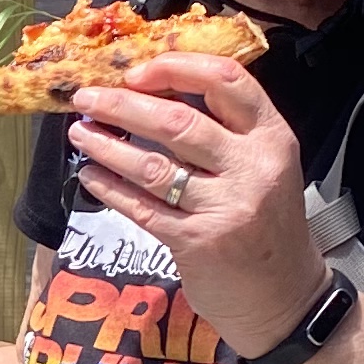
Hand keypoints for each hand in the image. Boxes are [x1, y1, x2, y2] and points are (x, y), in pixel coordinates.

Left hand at [66, 55, 327, 363]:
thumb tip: (152, 92)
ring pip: (153, 165)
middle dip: (123, 105)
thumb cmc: (266, 224)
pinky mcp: (197, 242)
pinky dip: (110, 188)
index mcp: (272, 136)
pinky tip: (89, 175)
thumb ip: (224, 130)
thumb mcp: (265, 166)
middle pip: (178, 121)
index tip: (135, 70)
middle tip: (86, 97)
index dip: (176, 67)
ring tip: (79, 132)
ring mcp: (225, 206)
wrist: (285, 296)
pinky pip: (142, 207)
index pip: (226, 80)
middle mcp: (252, 167)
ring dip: (107, 146)